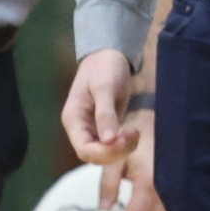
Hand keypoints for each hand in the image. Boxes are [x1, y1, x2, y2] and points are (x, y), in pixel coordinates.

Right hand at [61, 49, 139, 165]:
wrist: (109, 55)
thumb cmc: (104, 68)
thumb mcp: (105, 87)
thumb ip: (105, 113)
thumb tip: (109, 140)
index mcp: (74, 119)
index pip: (84, 149)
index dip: (105, 152)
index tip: (125, 140)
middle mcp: (80, 128)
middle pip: (94, 155)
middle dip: (115, 151)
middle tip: (134, 134)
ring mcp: (92, 129)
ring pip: (104, 152)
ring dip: (121, 148)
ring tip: (135, 132)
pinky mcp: (105, 127)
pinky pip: (112, 144)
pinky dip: (123, 143)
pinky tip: (133, 132)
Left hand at [98, 109, 166, 210]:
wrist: (161, 108)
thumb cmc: (135, 128)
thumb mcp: (116, 156)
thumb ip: (109, 184)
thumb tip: (104, 209)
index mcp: (149, 179)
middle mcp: (166, 184)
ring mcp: (175, 180)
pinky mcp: (179, 176)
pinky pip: (168, 203)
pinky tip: (141, 210)